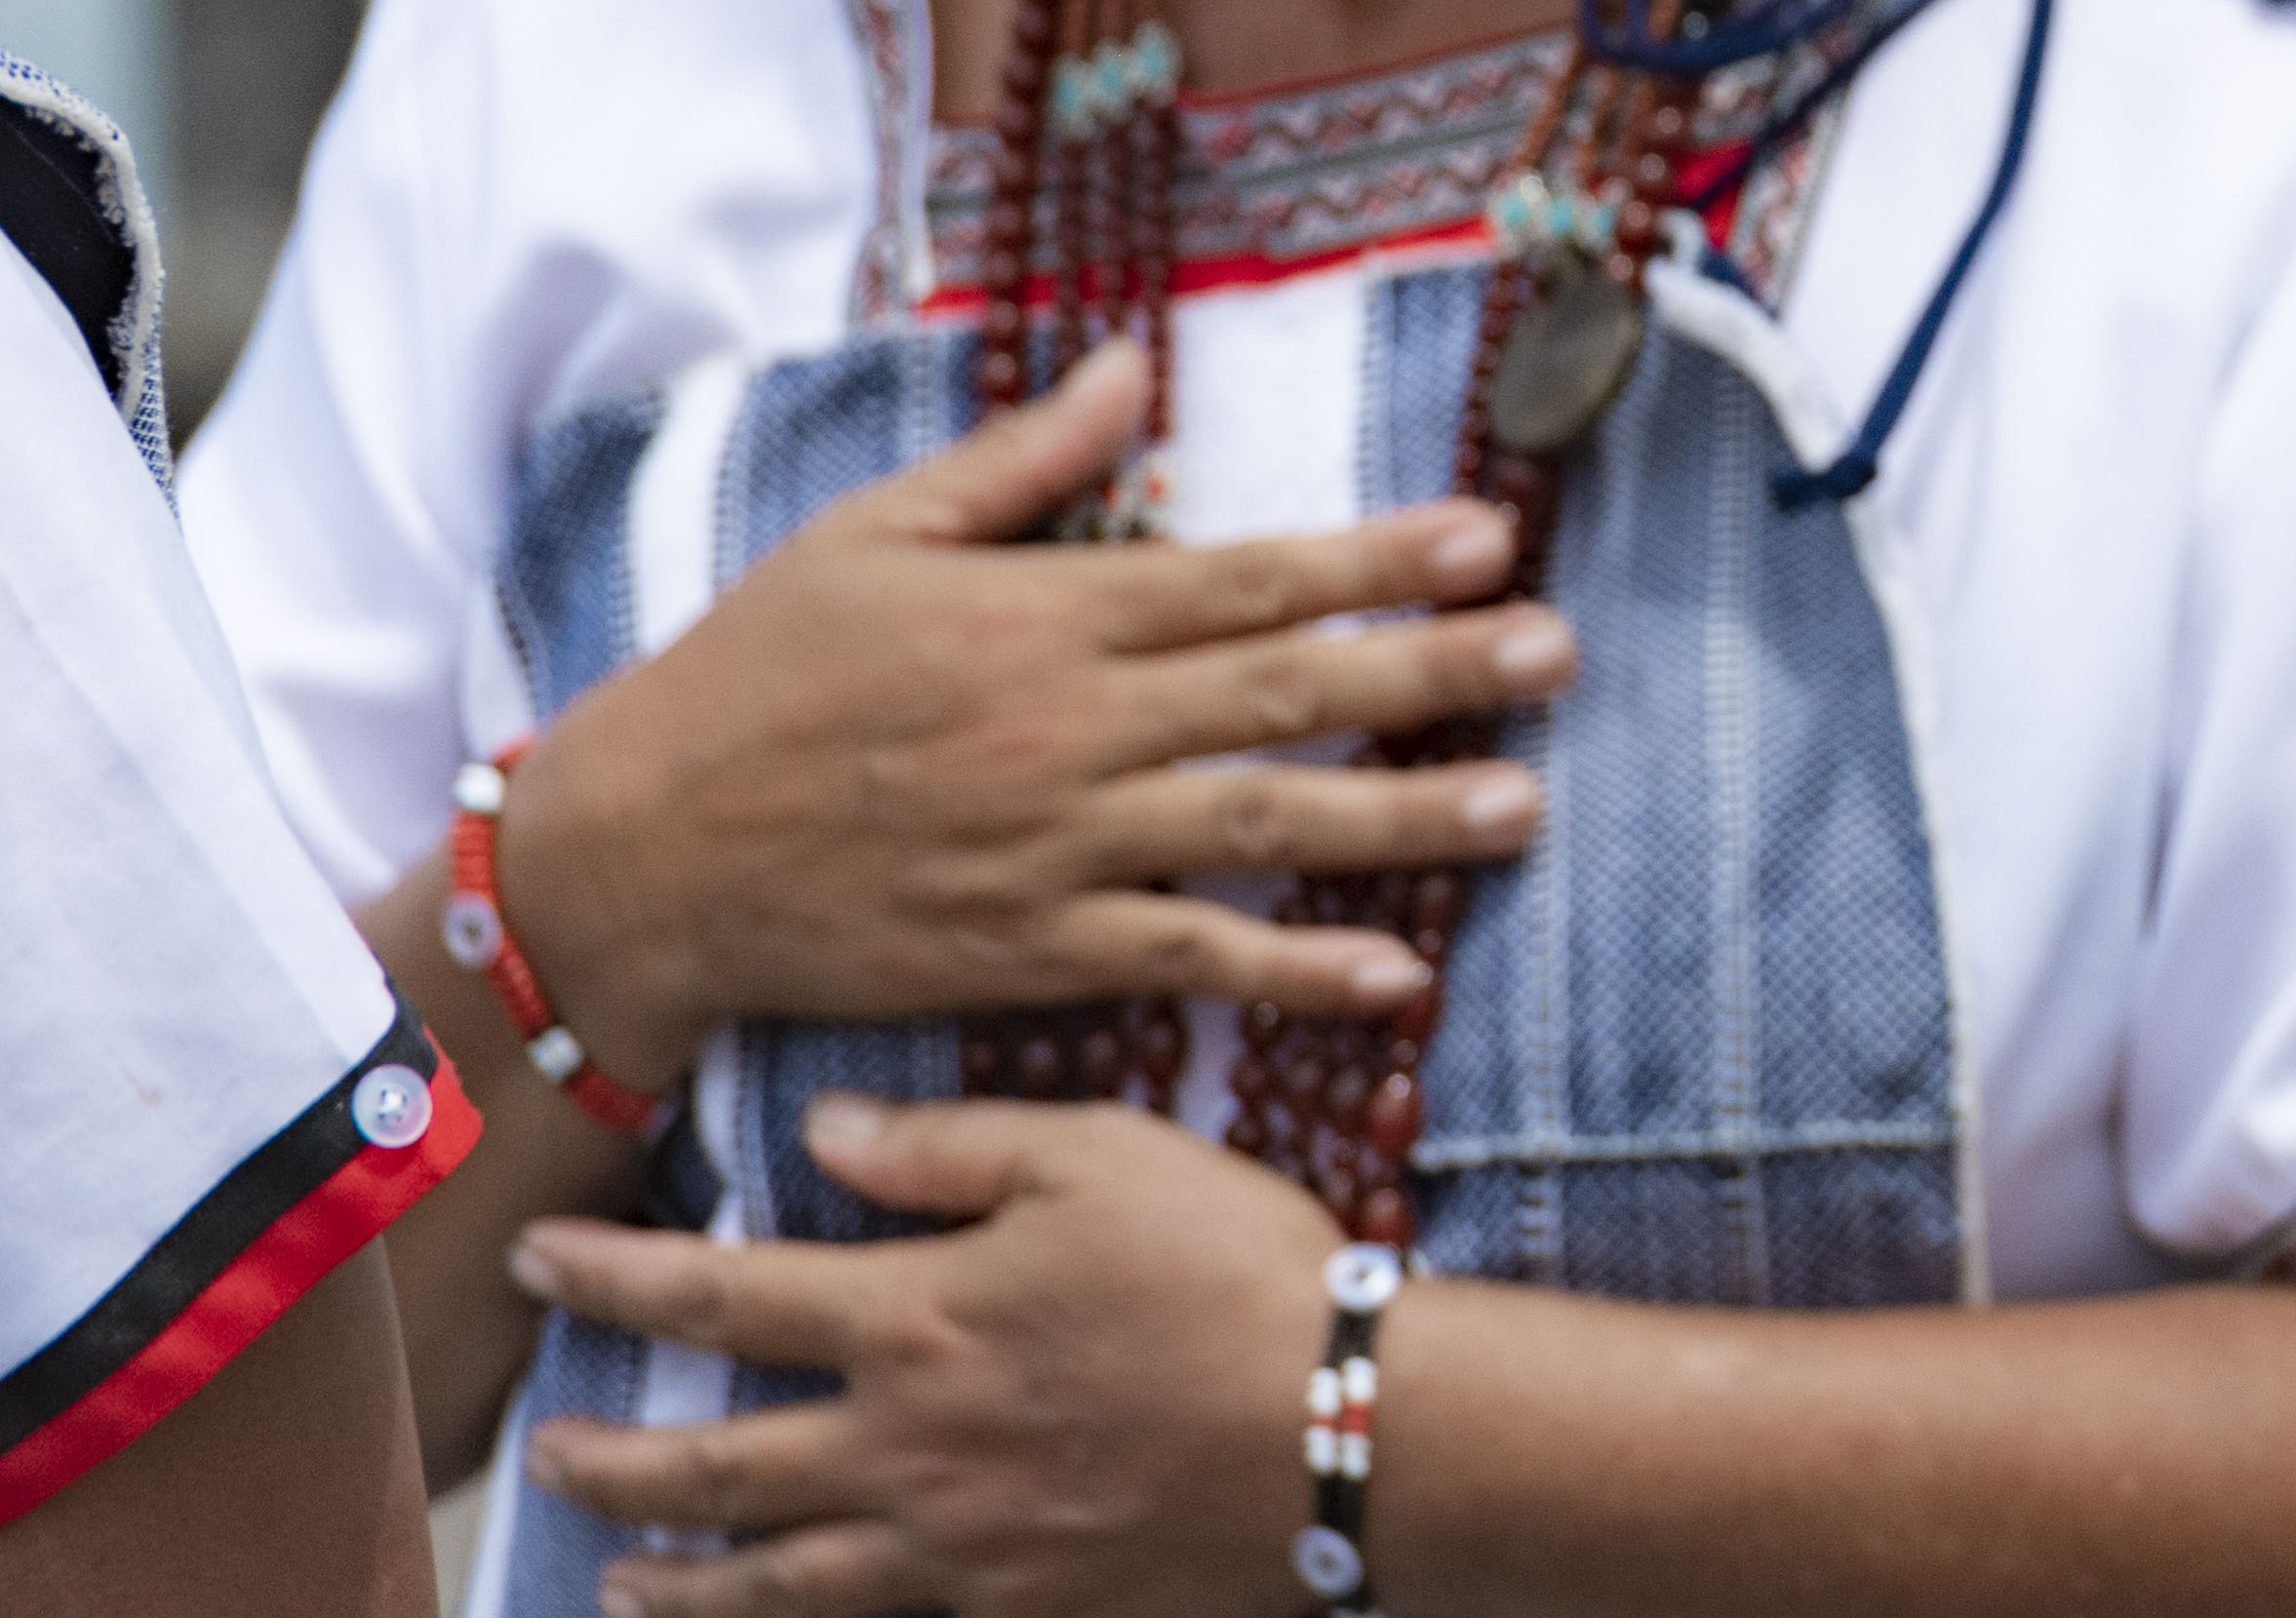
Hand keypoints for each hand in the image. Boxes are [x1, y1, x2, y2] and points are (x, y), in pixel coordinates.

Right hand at [510, 341, 1563, 1073]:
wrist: (637, 855)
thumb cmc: (755, 674)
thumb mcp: (873, 533)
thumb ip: (1020, 461)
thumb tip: (1134, 365)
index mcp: (1041, 617)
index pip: (1243, 579)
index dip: (1374, 559)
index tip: (1493, 535)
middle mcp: (1068, 731)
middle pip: (1281, 696)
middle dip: (1431, 674)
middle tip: (1558, 655)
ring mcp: (1054, 850)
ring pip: (1257, 828)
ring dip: (1400, 822)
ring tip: (1523, 806)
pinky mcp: (1028, 952)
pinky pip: (1184, 961)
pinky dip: (1289, 969)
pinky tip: (1392, 973)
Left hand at [512, 1094, 1338, 1616]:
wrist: (1349, 1429)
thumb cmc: (1234, 1270)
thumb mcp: (1105, 1156)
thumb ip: (955, 1146)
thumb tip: (826, 1133)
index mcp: (917, 1317)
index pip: (721, 1291)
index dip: (615, 1271)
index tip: (539, 1255)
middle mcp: (901, 1445)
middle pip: (710, 1460)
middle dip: (606, 1455)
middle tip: (544, 1448)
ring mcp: (949, 1546)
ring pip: (767, 1580)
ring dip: (676, 1576)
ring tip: (619, 1573)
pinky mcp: (1010, 1610)